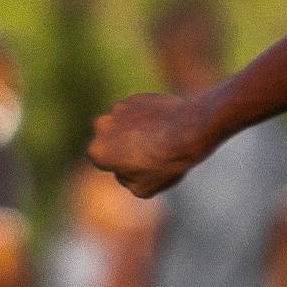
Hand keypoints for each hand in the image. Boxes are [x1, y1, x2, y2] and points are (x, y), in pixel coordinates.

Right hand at [89, 92, 208, 195]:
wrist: (190, 131)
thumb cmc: (165, 163)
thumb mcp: (142, 189)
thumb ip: (124, 179)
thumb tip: (123, 169)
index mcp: (97, 151)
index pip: (104, 162)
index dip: (124, 167)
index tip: (142, 167)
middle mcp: (101, 126)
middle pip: (110, 141)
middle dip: (123, 146)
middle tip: (150, 153)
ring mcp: (118, 108)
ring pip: (122, 125)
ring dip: (134, 132)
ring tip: (160, 140)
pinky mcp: (135, 97)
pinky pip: (136, 113)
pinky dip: (146, 119)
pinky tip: (164, 126)